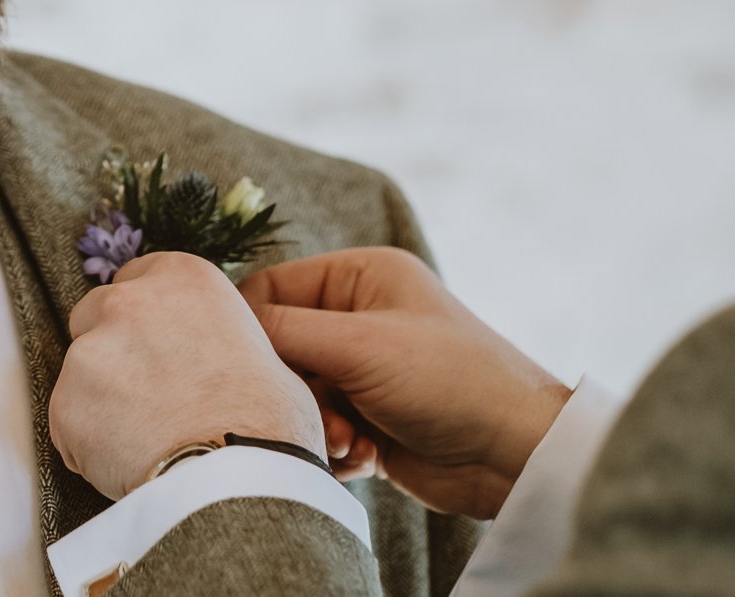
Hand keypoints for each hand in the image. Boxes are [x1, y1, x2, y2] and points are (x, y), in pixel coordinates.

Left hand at [50, 251, 324, 500]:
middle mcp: (127, 302)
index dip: (145, 319)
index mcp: (180, 278)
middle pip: (93, 315)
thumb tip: (217, 363)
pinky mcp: (65, 404)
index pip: (137, 278)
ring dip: (100, 402)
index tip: (157, 348)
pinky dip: (88, 446)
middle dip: (111, 350)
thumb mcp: (262, 353)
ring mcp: (90, 352)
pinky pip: (68, 426)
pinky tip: (129, 464)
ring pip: (79, 375)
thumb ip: (219, 340)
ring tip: (145, 442)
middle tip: (145, 395)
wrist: (239, 477)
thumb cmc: (267, 421)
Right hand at [240, 247, 570, 518]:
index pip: (273, 288)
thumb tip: (219, 321)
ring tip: (347, 439)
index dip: (251, 324)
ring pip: (298, 394)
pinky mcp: (370, 419)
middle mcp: (360, 318)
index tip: (239, 361)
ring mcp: (365, 370)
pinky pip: (321, 428)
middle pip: (281, 347)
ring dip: (315, 422)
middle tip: (312, 411)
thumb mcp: (360, 345)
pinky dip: (334, 446)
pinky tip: (364, 456)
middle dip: (293, 386)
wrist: (516, 457)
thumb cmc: (450, 380)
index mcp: (362, 276)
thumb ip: (284, 331)